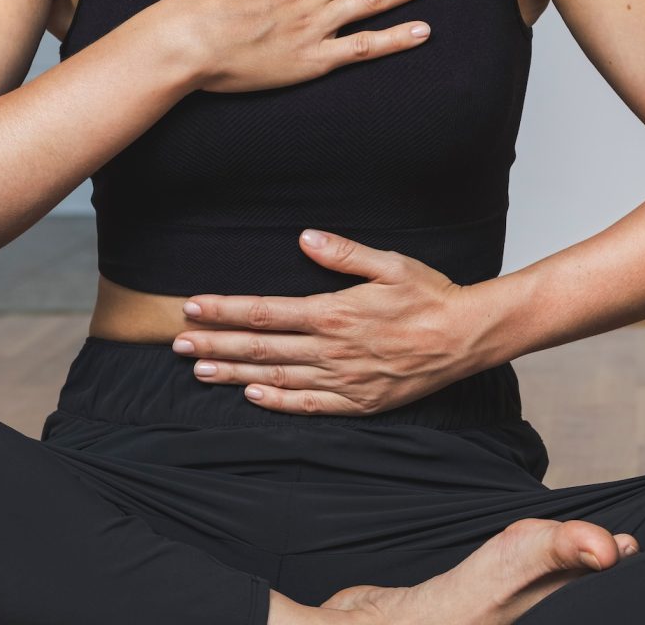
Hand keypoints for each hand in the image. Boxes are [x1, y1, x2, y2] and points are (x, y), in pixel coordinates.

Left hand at [172, 229, 499, 415]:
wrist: (466, 337)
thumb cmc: (431, 296)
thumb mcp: (390, 263)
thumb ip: (344, 254)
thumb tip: (305, 238)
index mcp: (334, 313)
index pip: (265, 312)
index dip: (225, 310)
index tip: (192, 307)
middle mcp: (332, 349)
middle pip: (261, 347)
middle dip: (216, 343)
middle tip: (178, 344)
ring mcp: (344, 379)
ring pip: (277, 377)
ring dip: (235, 372)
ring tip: (200, 370)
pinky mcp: (359, 401)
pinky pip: (309, 404)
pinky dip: (277, 401)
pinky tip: (252, 396)